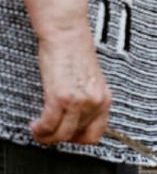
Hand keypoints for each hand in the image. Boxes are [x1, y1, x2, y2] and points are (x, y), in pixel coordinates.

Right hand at [31, 26, 110, 144]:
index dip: (78, 139)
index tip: (66, 134)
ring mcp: (79, 100)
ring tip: (39, 128)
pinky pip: (49, 125)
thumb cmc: (75, 54)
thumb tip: (76, 122)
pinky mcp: (61, 97)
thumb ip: (87, 102)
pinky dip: (40, 129)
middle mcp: (95, 101)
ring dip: (46, 136)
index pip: (96, 134)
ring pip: (61, 135)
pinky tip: (35, 124)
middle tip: (48, 130)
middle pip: (76, 137)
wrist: (68, 34)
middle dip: (59, 137)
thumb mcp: (89, 82)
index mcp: (105, 98)